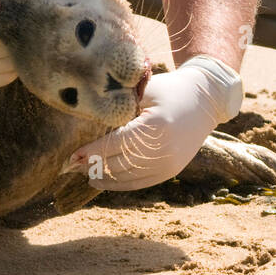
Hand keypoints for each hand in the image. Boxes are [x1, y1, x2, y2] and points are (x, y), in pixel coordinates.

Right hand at [0, 0, 33, 87]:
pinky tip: (8, 54)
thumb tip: (23, 0)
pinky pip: (0, 80)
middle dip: (18, 43)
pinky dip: (10, 69)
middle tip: (26, 31)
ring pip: (6, 70)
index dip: (13, 31)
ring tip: (18, 42)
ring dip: (17, 57)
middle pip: (4, 55)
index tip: (22, 21)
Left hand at [61, 54, 243, 190]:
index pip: (114, 144)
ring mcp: (169, 163)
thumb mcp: (144, 91)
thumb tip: (87, 123)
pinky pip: (141, 182)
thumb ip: (120, 107)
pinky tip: (102, 181)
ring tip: (84, 173)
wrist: (206, 100)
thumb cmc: (169, 90)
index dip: (91, 151)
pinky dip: (120, 184)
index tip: (71, 155)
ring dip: (104, 177)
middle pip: (119, 164)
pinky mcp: (172, 170)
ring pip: (128, 177)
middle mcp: (163, 149)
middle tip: (70, 166)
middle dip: (92, 166)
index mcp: (154, 126)